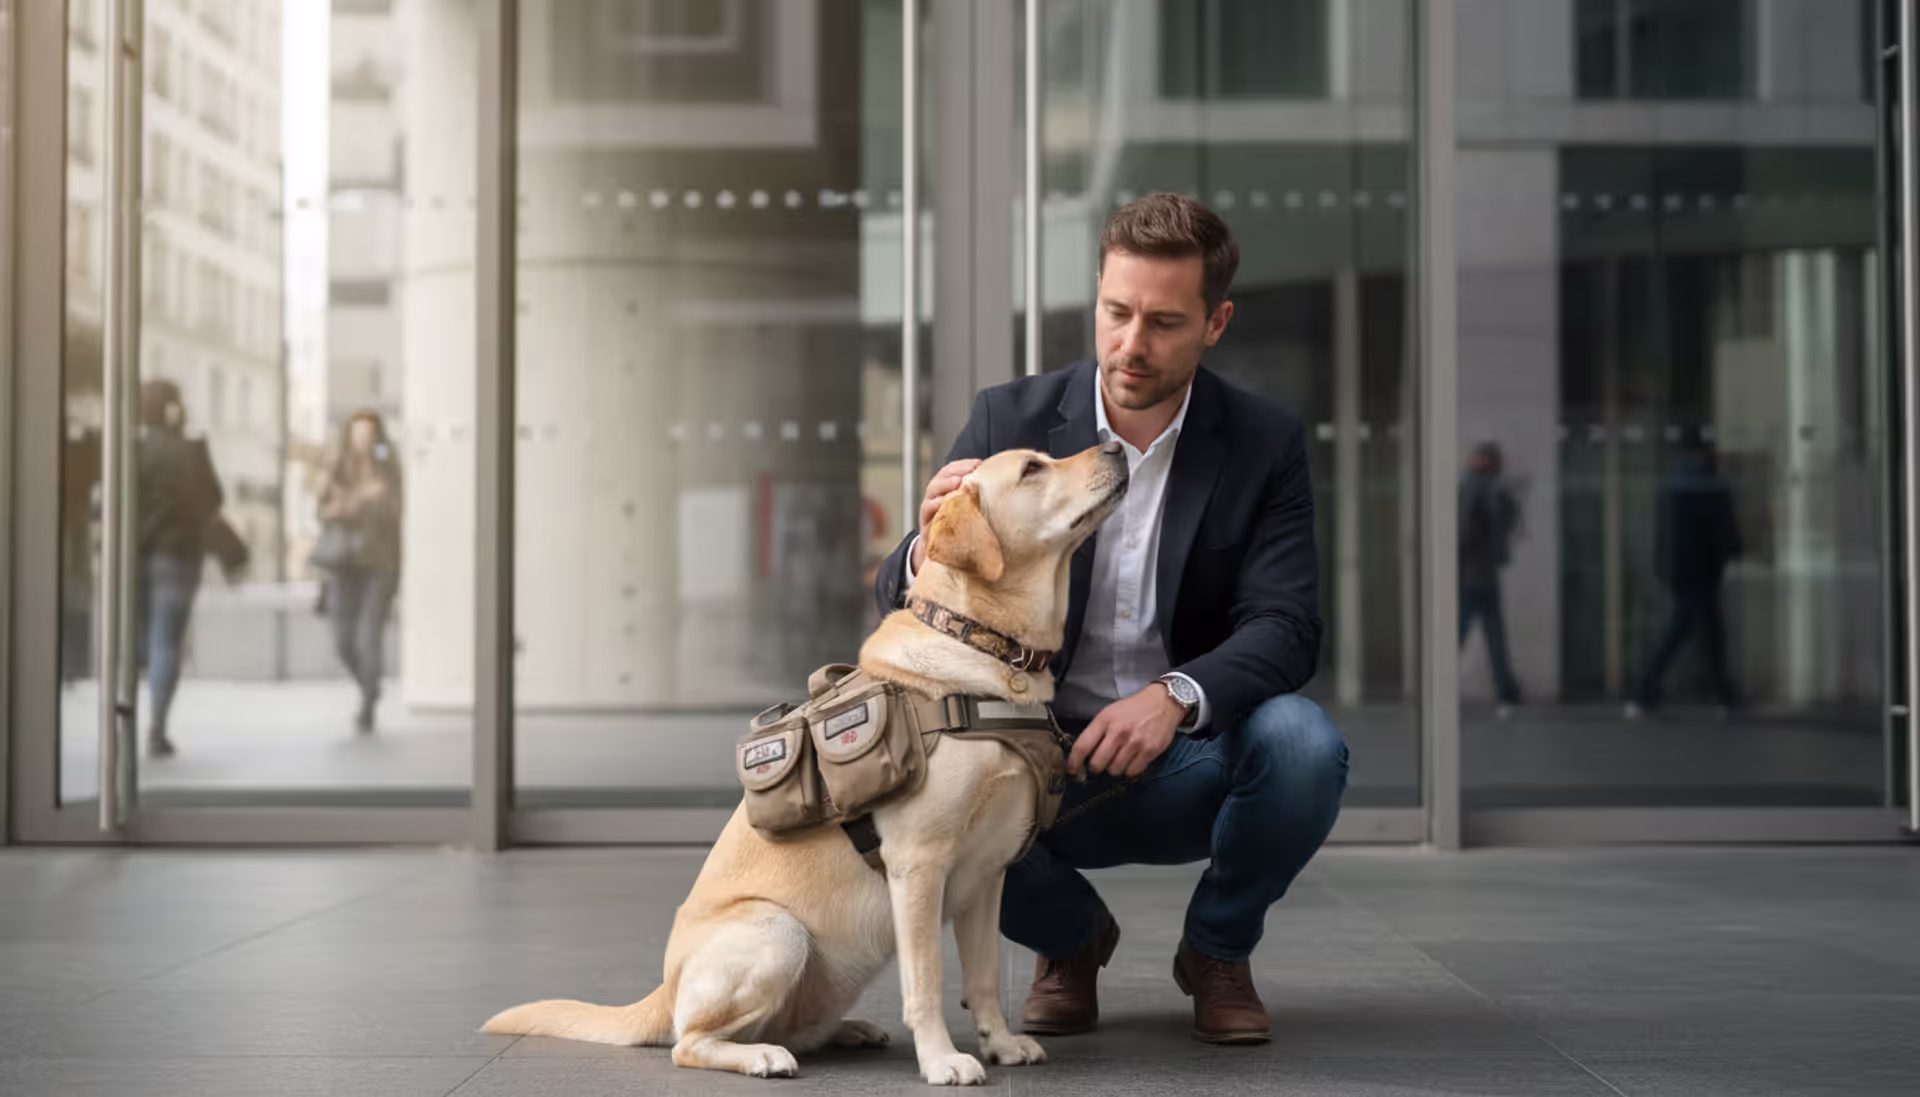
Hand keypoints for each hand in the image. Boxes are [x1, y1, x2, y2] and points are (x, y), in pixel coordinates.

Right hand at [911, 459, 982, 571]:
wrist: (941, 556)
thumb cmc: (958, 530)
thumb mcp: (967, 513)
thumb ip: (976, 500)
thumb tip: (1003, 488)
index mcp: (945, 491)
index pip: (951, 471)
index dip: (963, 465)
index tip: (979, 463)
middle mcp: (935, 498)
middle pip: (940, 478)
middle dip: (954, 471)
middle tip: (968, 471)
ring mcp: (929, 512)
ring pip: (932, 493)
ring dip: (944, 485)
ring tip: (957, 482)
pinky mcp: (927, 526)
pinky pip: (929, 513)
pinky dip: (936, 506)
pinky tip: (947, 504)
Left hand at [1067, 684, 1185, 779]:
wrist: (1163, 702)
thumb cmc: (1133, 708)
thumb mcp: (1110, 713)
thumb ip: (1096, 732)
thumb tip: (1082, 755)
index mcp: (1104, 720)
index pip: (1082, 746)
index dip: (1073, 762)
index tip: (1071, 770)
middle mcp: (1118, 732)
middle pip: (1097, 764)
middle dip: (1095, 767)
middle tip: (1099, 764)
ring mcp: (1135, 742)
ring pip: (1114, 770)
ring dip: (1113, 768)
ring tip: (1118, 759)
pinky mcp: (1150, 751)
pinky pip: (1132, 772)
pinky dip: (1129, 771)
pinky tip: (1131, 761)